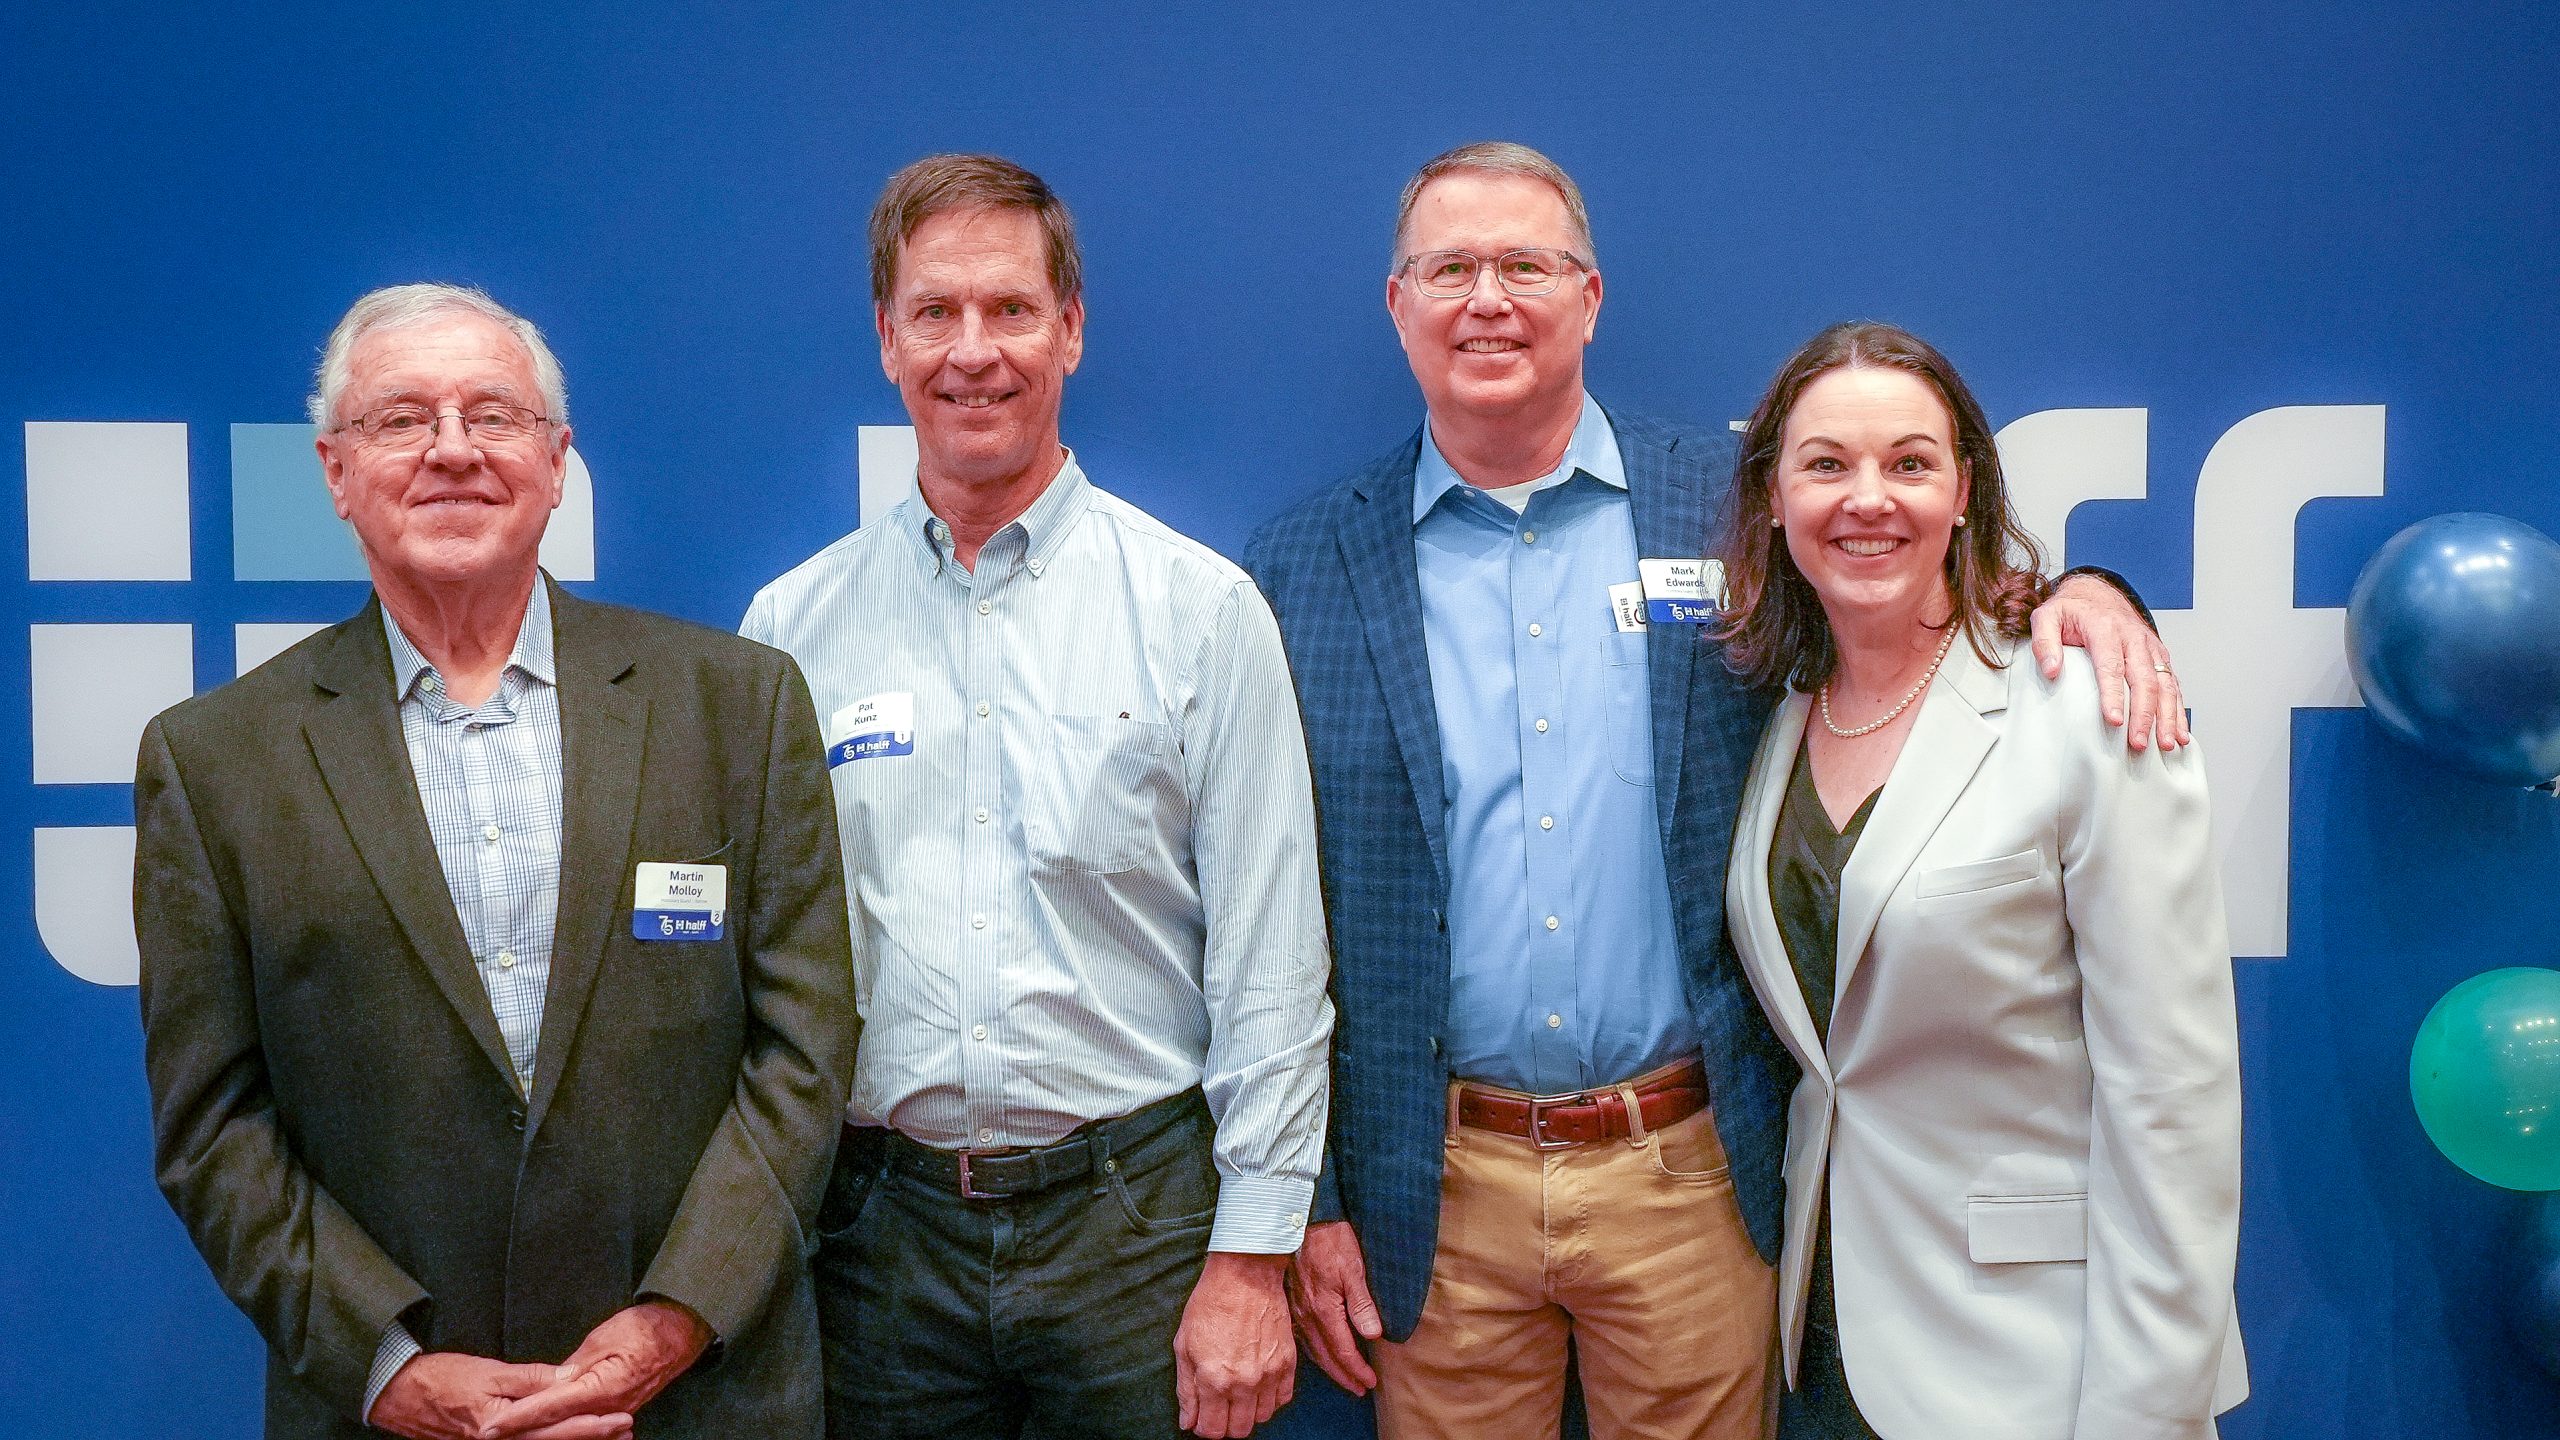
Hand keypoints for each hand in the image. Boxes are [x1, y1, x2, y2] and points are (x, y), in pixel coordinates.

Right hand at [367, 1352, 629, 1439]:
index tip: (619, 1419)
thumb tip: (569, 1379)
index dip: (589, 1426)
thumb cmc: (442, 1379)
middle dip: (590, 1437)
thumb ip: (531, 1378)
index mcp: (501, 1427)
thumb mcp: (489, 1372)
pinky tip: (568, 1435)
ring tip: (609, 1436)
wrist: (398, 1394)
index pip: (555, 1429)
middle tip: (626, 1429)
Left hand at [475, 1301, 711, 1436]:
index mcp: (601, 1390)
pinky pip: (587, 1425)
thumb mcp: (602, 1340)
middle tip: (490, 1435)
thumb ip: (574, 1367)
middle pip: (557, 1426)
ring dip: (542, 1431)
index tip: (491, 1428)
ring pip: (571, 1429)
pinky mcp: (619, 1409)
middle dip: (523, 1431)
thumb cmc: (643, 1328)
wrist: (680, 1332)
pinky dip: (565, 1429)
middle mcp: (608, 1409)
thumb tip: (551, 1384)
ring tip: (510, 1433)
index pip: (549, 1407)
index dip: (518, 1418)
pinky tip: (551, 1430)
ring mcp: (615, 1412)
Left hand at [1175, 1251, 1295, 1437]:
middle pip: (1239, 1430)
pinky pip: (1282, 1399)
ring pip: (1262, 1417)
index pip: (1212, 1430)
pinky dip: (1270, 1399)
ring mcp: (1269, 1374)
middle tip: (1219, 1407)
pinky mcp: (1287, 1363)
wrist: (1245, 1276)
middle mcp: (1244, 1383)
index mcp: (1214, 1379)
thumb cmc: (1210, 1305)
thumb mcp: (1184, 1345)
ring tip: (1238, 1393)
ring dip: (1248, 1412)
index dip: (1204, 1428)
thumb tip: (1188, 1421)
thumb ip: (1186, 1389)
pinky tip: (1258, 1385)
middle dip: (1225, 1424)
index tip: (1202, 1418)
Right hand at [1285, 1220, 1380, 1395]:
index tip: (1370, 1382)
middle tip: (1359, 1388)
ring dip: (1330, 1366)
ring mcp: (1297, 1309)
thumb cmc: (1331, 1241)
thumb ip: (1362, 1304)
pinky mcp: (1293, 1301)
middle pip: (1326, 1355)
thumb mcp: (1353, 1269)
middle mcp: (1308, 1315)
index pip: (1343, 1350)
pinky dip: (1316, 1351)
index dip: (1357, 1369)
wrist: (1300, 1220)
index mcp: (1324, 1310)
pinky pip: (1303, 1336)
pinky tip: (1320, 1352)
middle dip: (1344, 1375)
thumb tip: (1373, 1336)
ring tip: (1343, 1377)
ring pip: (1313, 1348)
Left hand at [2030, 573, 2187, 750]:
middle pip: (2144, 679)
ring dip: (2167, 716)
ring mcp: (2150, 648)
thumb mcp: (2047, 616)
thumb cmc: (2072, 609)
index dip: (2114, 695)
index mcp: (2105, 629)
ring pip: (2165, 684)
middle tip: (2138, 742)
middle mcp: (2134, 638)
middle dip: (2144, 714)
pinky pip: (2173, 684)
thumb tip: (2051, 670)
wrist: (2098, 592)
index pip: (2111, 666)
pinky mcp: (2159, 657)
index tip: (2114, 720)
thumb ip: (2044, 641)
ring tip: (2165, 744)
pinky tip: (2178, 732)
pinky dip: (2178, 709)